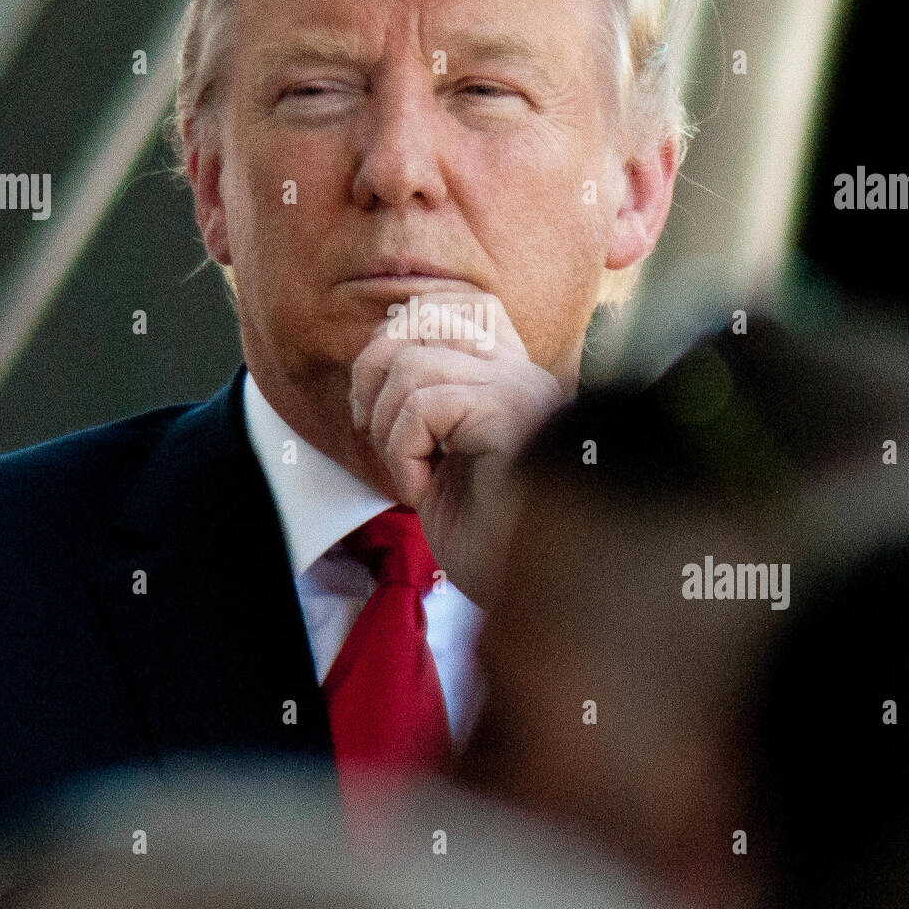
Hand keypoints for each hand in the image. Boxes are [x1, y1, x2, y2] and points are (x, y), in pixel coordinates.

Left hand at [348, 290, 566, 605]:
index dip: (395, 341)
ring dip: (387, 428)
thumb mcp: (441, 458)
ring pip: (412, 364)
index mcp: (512, 375)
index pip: (451, 304)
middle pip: (423, 317)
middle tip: (376, 436)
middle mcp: (524, 372)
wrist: (537, 604)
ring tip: (411, 474)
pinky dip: (403, 453)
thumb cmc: (488, 541)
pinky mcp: (512, 418)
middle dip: (372, 375)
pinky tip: (424, 489)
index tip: (379, 410)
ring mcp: (522, 392)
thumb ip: (422, 401)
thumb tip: (376, 359)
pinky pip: (424, 406)